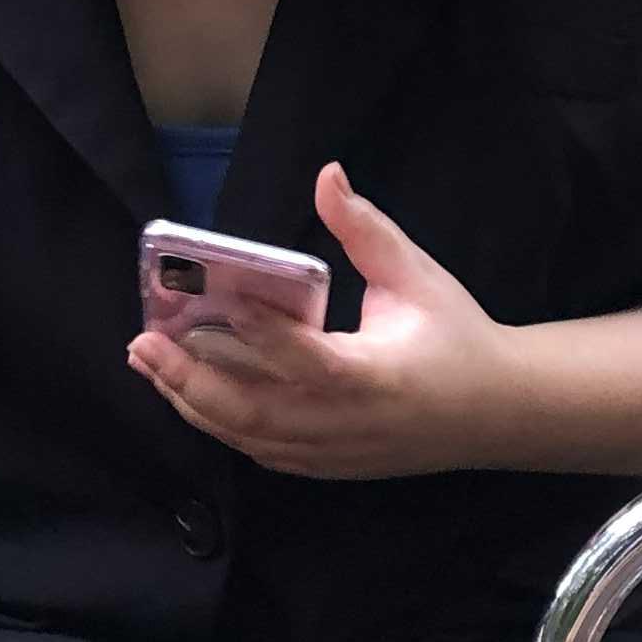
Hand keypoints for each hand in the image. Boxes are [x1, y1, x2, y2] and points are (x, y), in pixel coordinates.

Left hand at [127, 160, 527, 479]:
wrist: (498, 412)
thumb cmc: (457, 337)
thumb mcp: (417, 275)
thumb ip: (366, 230)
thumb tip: (327, 175)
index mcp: (375, 375)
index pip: (306, 359)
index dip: (260, 332)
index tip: (218, 298)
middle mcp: (347, 423)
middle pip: (254, 413)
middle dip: (190, 380)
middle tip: (143, 343)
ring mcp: (334, 453)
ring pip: (248, 438)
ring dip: (193, 403)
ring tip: (150, 365)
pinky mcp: (328, 466)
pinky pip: (262, 452)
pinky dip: (221, 426)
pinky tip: (189, 395)